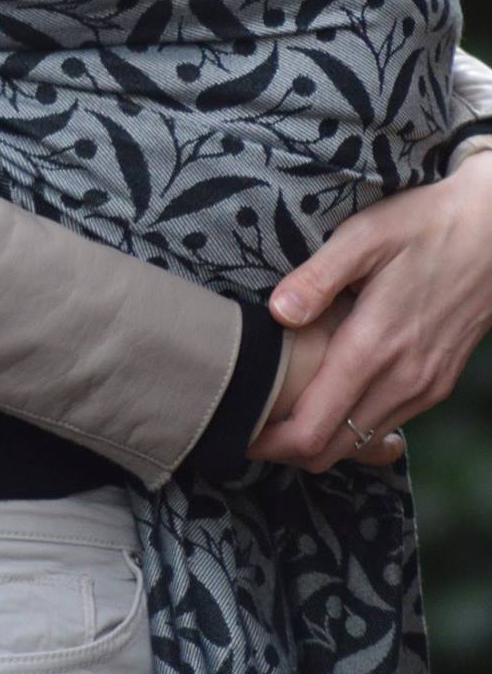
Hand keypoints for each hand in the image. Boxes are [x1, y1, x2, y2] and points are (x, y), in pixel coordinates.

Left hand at [247, 153, 491, 471]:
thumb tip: (277, 313)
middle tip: (248, 423)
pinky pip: (387, 423)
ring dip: (319, 438)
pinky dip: (352, 425)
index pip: (314, 429)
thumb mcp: (365, 236)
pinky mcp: (437, 383)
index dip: (270, 441)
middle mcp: (402, 380)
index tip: (237, 430)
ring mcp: (424, 386)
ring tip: (279, 410)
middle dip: (286, 447)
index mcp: (375, 347)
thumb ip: (318, 278)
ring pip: (360, 440)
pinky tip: (328, 396)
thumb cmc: (425, 225)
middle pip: (332, 448)